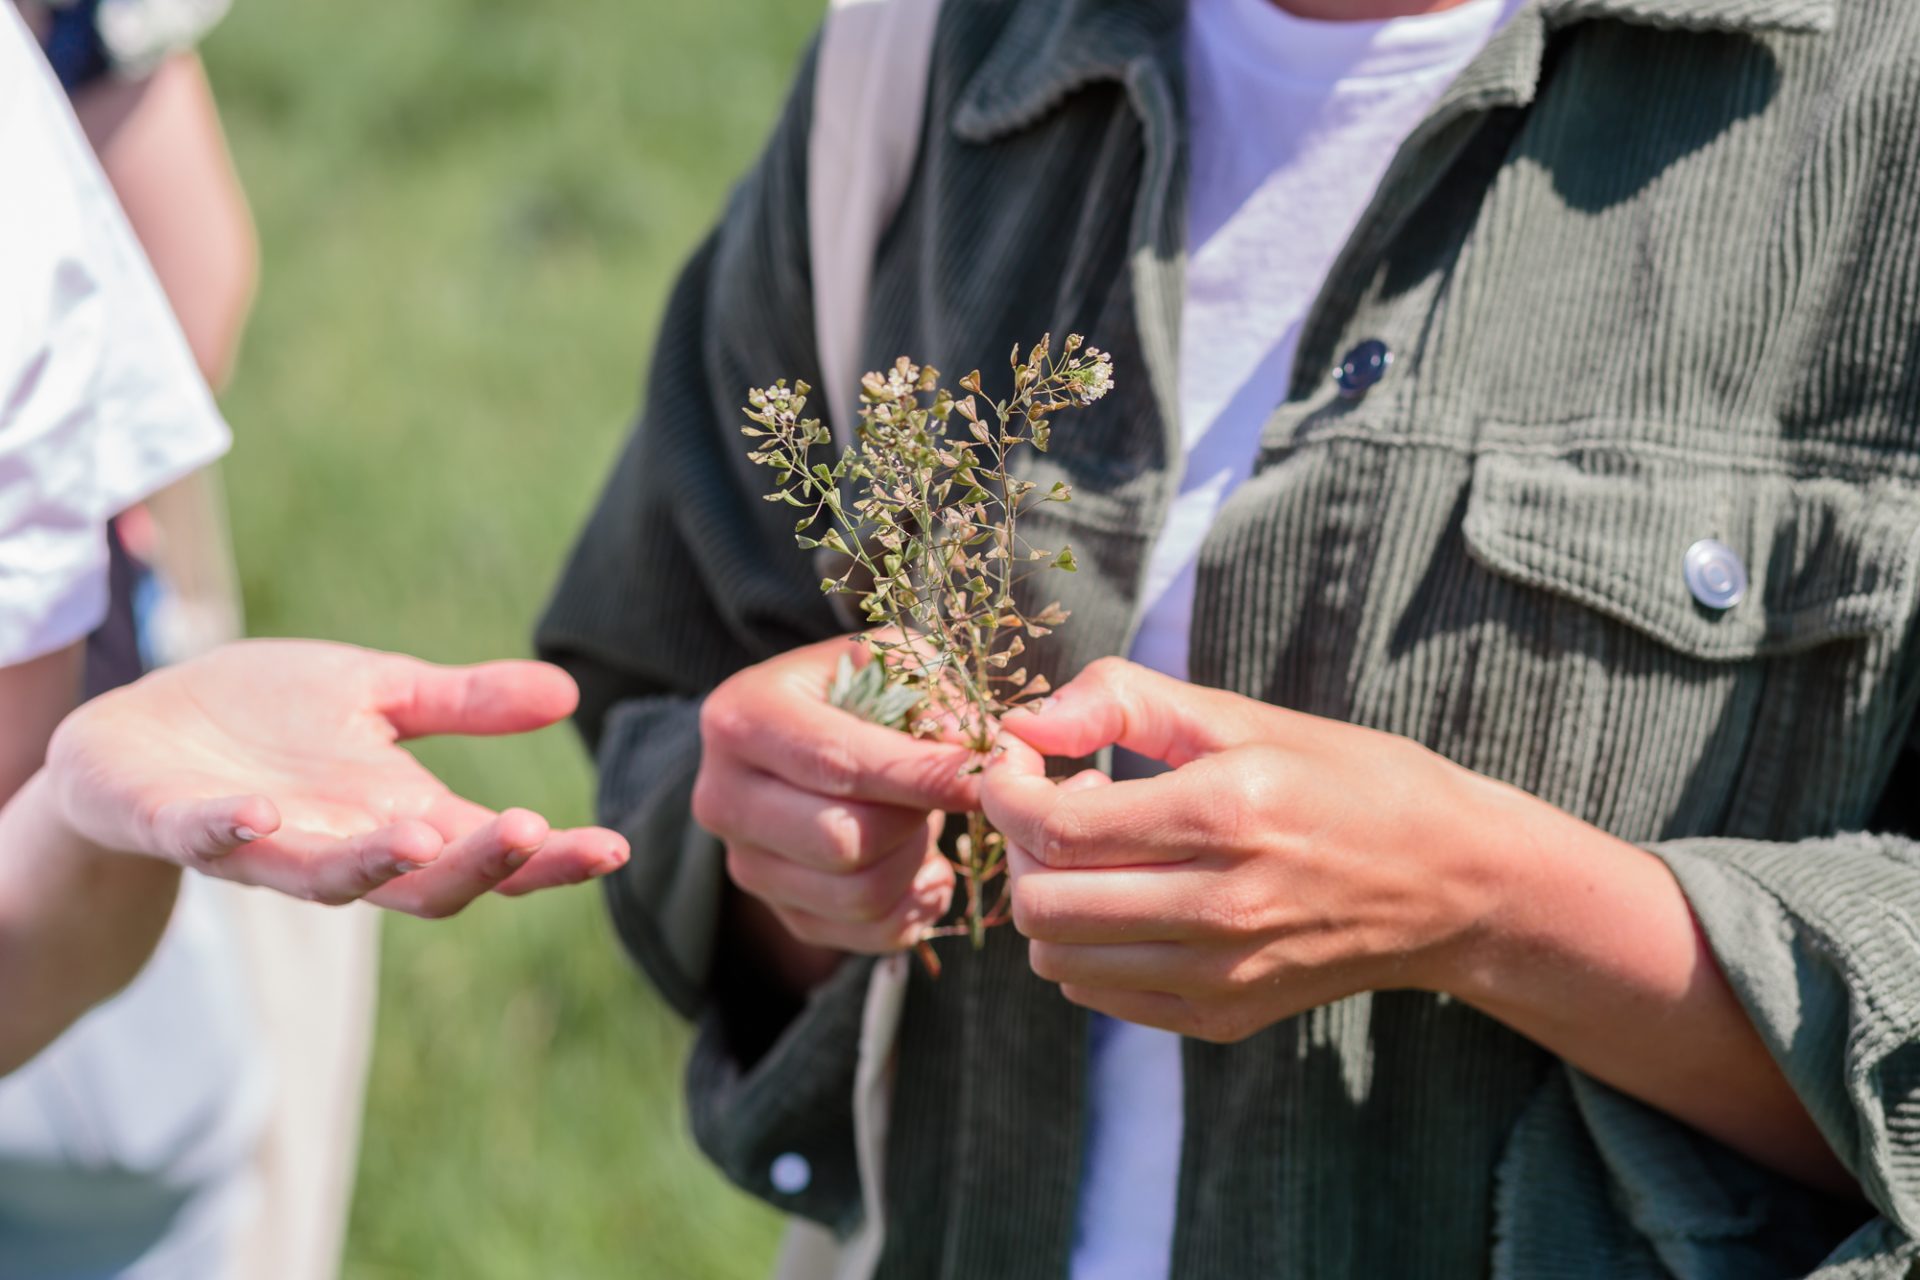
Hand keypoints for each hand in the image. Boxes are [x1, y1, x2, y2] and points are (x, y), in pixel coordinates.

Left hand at [46, 639, 628, 917]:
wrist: (134, 732)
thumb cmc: (263, 718)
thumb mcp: (378, 693)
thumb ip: (464, 703)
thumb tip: (567, 693)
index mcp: (397, 817)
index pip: (488, 849)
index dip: (551, 859)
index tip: (614, 847)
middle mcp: (339, 846)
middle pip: (425, 884)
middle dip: (480, 865)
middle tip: (534, 833)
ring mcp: (260, 847)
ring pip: (325, 880)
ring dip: (372, 866)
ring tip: (419, 837)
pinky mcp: (179, 824)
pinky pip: (205, 842)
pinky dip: (233, 835)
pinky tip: (261, 816)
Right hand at [693, 636, 979, 964]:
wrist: (811, 739)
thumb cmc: (857, 693)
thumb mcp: (889, 666)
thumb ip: (931, 696)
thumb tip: (971, 747)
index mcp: (742, 718)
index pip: (838, 763)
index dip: (919, 776)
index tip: (980, 776)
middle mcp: (723, 797)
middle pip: (841, 840)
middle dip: (914, 819)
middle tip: (947, 792)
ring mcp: (745, 863)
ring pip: (858, 895)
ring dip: (917, 861)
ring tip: (928, 822)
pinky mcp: (779, 911)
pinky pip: (866, 935)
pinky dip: (915, 907)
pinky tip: (927, 866)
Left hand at [981, 658, 1510, 1042]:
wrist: (1451, 882)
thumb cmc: (1344, 780)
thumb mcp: (1242, 715)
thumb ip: (1123, 699)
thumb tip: (1022, 719)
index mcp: (1225, 814)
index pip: (1056, 827)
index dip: (1005, 789)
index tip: (1017, 759)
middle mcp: (1221, 908)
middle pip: (1042, 904)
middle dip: (1021, 846)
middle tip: (1060, 803)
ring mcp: (1222, 975)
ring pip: (1056, 960)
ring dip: (1050, 898)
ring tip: (1102, 854)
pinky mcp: (1222, 1018)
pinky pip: (1098, 995)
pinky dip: (1086, 946)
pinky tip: (1131, 898)